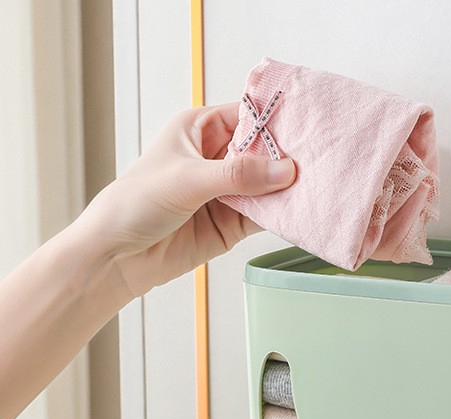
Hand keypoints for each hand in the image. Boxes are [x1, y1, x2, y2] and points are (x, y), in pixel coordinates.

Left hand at [74, 102, 295, 298]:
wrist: (119, 256)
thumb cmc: (135, 204)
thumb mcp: (187, 179)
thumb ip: (237, 175)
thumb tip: (283, 170)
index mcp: (200, 130)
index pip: (247, 116)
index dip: (274, 121)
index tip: (305, 129)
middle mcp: (217, 158)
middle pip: (264, 152)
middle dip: (287, 158)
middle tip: (317, 161)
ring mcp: (227, 192)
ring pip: (268, 185)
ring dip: (287, 189)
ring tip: (316, 187)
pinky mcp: (234, 223)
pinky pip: (265, 215)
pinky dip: (281, 215)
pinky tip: (299, 212)